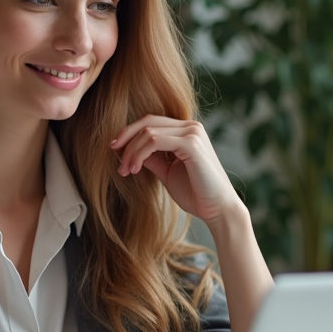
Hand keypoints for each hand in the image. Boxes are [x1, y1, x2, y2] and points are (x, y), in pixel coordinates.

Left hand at [110, 115, 242, 227]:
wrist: (217, 209)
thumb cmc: (195, 193)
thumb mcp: (167, 172)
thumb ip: (152, 158)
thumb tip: (130, 150)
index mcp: (187, 131)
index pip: (151, 122)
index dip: (129, 133)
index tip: (114, 149)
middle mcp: (191, 127)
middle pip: (148, 122)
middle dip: (126, 139)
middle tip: (115, 159)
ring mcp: (193, 133)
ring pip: (148, 131)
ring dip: (131, 151)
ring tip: (125, 170)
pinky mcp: (192, 144)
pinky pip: (155, 140)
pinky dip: (140, 153)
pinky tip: (135, 169)